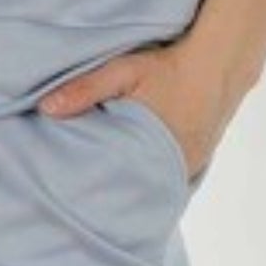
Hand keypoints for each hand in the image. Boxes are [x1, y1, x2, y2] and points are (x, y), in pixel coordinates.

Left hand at [33, 40, 227, 184]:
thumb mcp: (123, 71)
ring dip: (137, 186)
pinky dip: (156, 178)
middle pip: (139, 190)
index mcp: (155, 149)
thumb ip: (85, 89)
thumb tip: (45, 109)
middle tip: (87, 202)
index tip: (77, 200)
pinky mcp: (199, 160)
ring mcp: (191, 165)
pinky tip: (139, 180)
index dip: (99, 192)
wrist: (220, 62)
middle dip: (115, 194)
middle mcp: (177, 164)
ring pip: (157, 186)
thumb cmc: (169, 66)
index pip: (121, 184)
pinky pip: (172, 178)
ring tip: (109, 195)